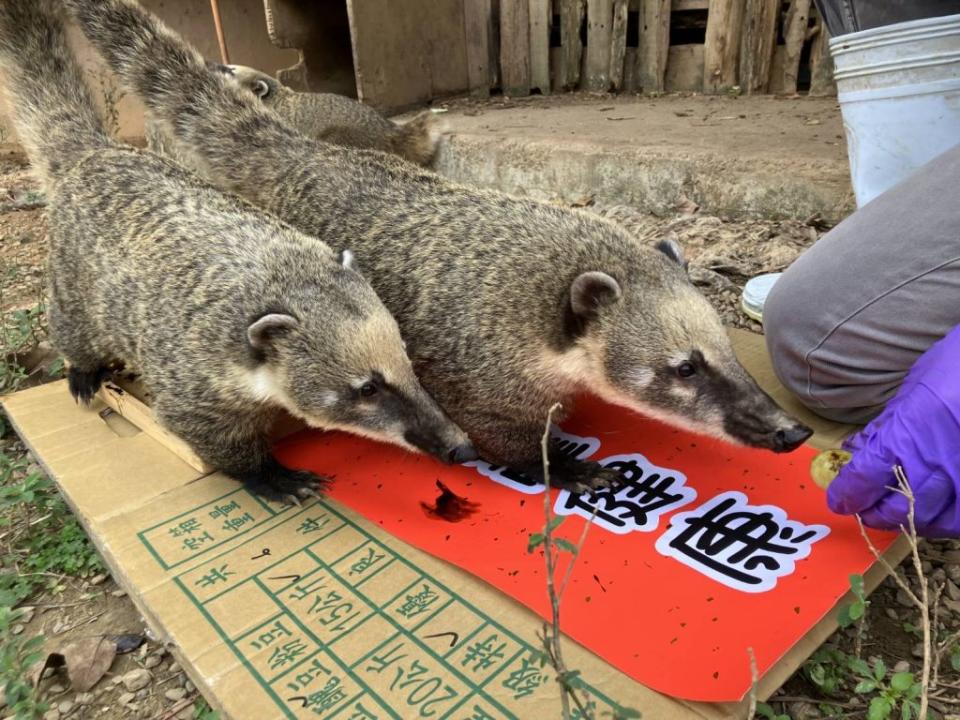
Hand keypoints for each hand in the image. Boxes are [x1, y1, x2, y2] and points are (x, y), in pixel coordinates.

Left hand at [827, 324, 959, 536]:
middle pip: (894, 510)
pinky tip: (939, 512)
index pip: (862, 481)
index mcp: (903, 437)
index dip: (846, 495)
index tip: (839, 500)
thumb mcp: (913, 389)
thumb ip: (887, 424)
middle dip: (874, 514)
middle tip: (866, 511)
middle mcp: (931, 465)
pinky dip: (948, 521)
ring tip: (901, 512)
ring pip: (932, 521)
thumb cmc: (958, 365)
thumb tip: (862, 447)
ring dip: (910, 520)